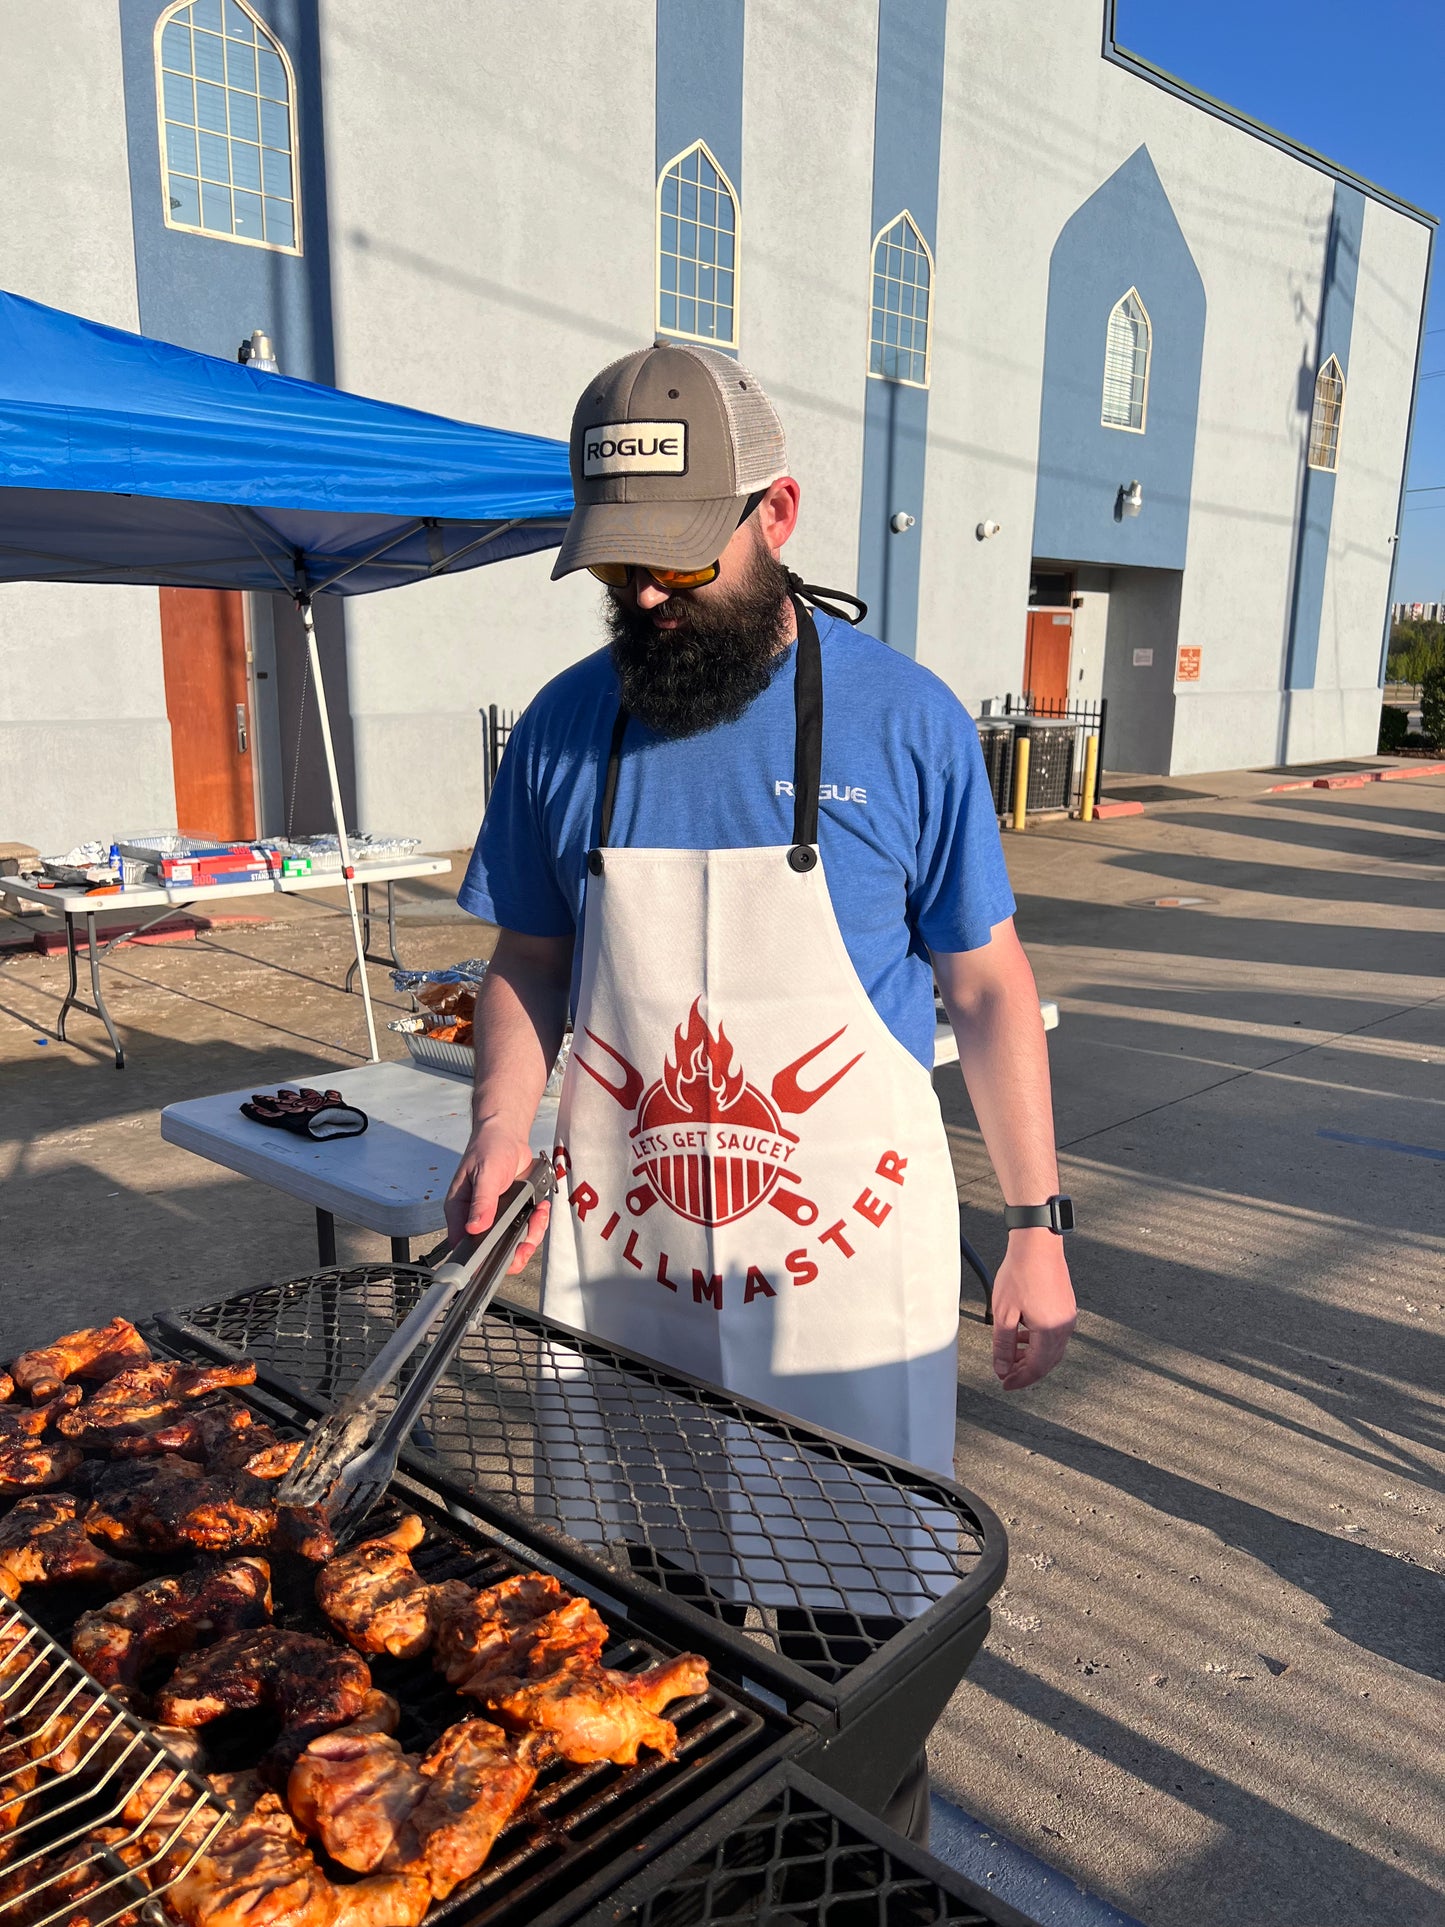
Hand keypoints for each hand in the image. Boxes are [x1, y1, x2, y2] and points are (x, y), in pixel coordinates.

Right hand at [444, 1118, 550, 1274]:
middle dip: (515, 1250)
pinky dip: (537, 1222)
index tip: (502, 1257)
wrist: (507, 1135)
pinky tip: (540, 1208)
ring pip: (513, 1243)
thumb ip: (482, 1202)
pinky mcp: (512, 1213)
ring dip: (531, 1234)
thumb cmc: (488, 1148)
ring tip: (538, 1214)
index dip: (483, 1260)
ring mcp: (495, 1217)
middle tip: (528, 1241)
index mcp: (460, 1212)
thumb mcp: (486, 1174)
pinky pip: (526, 1229)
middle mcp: (476, 1218)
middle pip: (493, 1251)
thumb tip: (475, 1227)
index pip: (465, 1248)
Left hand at [990, 1229, 1075, 1389]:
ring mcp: (1068, 1317)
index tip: (1005, 1384)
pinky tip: (1025, 1335)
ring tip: (1013, 1355)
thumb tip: (1002, 1368)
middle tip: (1007, 1374)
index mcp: (1050, 1332)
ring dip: (1033, 1356)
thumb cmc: (1020, 1273)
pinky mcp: (1067, 1307)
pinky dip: (1040, 1342)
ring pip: (1052, 1350)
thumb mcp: (1004, 1313)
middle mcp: (1064, 1327)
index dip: (1019, 1379)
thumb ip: (1003, 1345)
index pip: (1036, 1368)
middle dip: (1026, 1371)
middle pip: (1047, 1362)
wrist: (1037, 1244)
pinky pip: (1055, 1335)